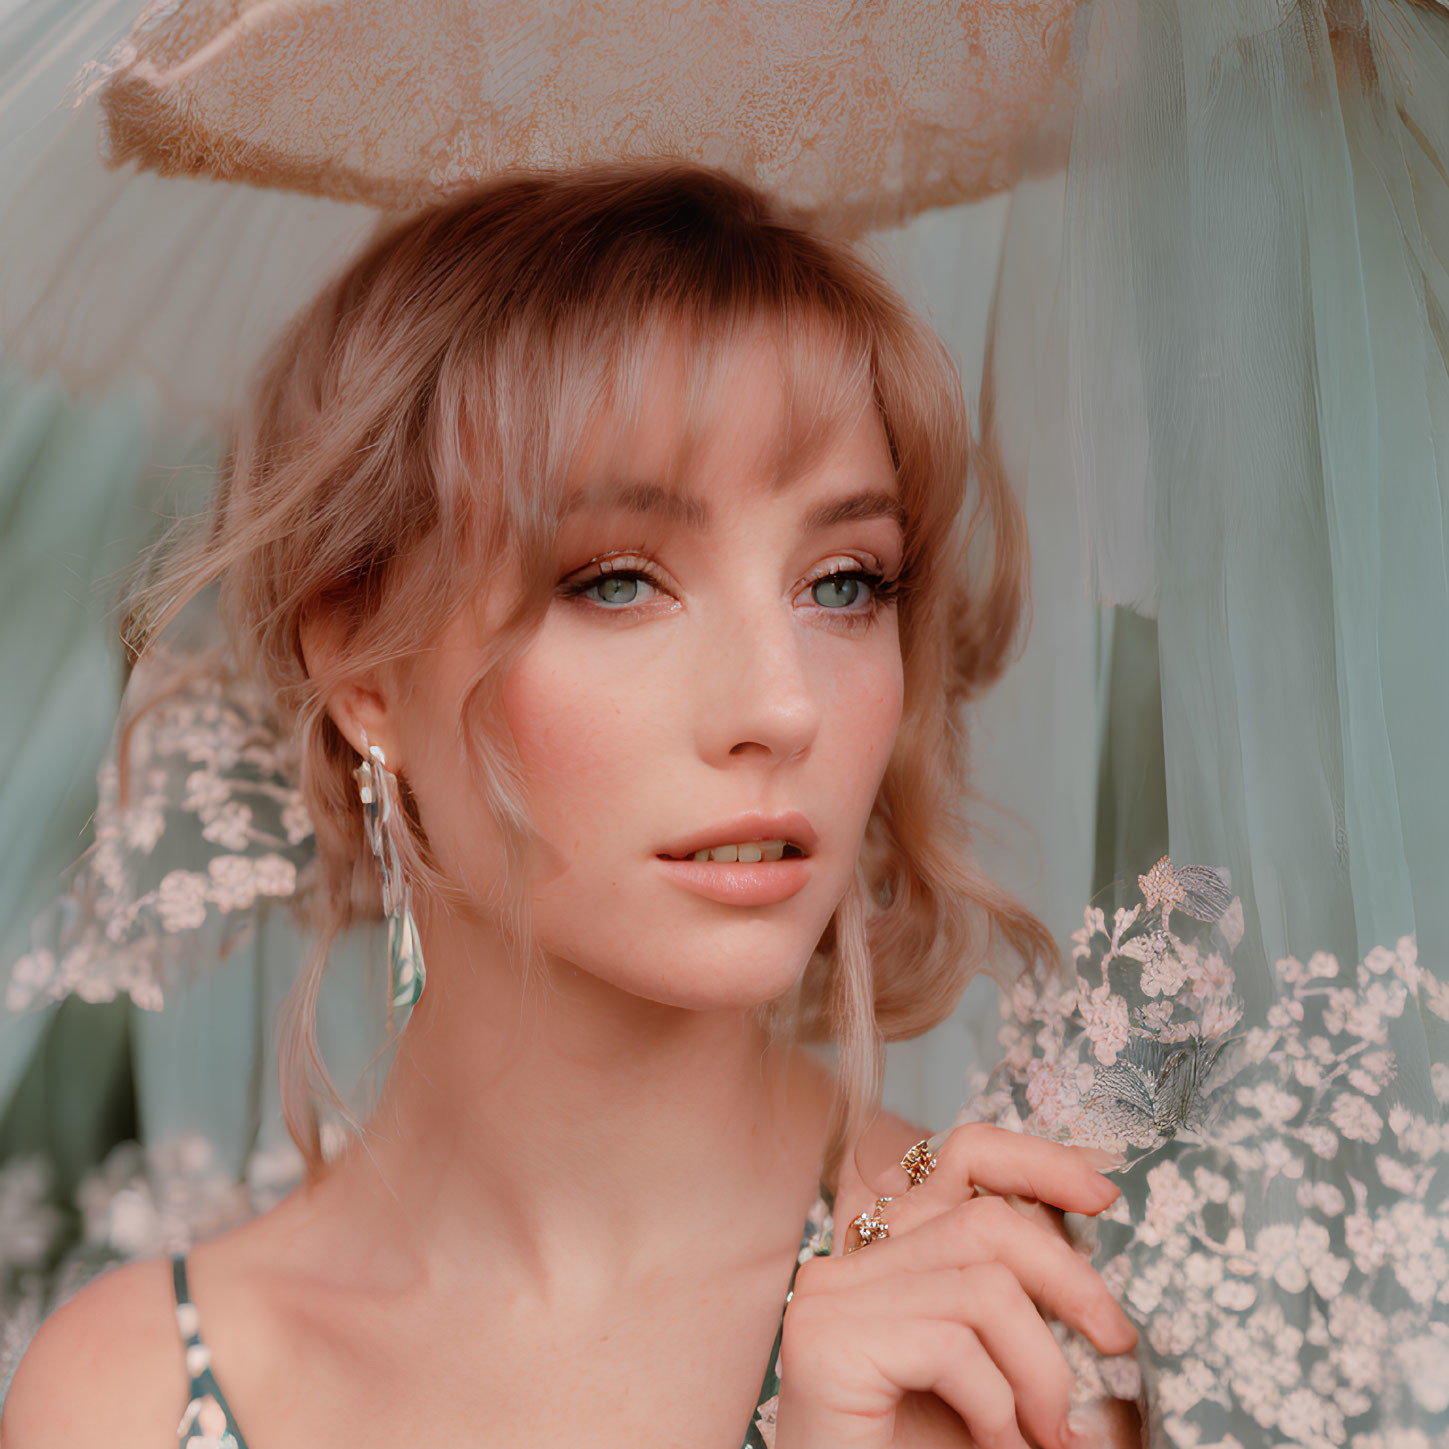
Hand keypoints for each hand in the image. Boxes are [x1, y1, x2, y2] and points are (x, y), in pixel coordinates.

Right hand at [773, 1124, 1135, 1448]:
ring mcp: (831, 1297)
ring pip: (982, 1285)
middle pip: (985, 1221)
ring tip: (1052, 1437)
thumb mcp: (994, 1373)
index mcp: (887, 1254)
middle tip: (1117, 1347)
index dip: (1037, 1161)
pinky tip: (997, 1446)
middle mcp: (849, 1260)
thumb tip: (1109, 1271)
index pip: (961, 1158)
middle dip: (1070, 1281)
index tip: (1105, 1193)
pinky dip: (997, 1405)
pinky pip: (951, 1344)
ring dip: (1041, 1369)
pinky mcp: (826, 1342)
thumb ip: (1020, 1308)